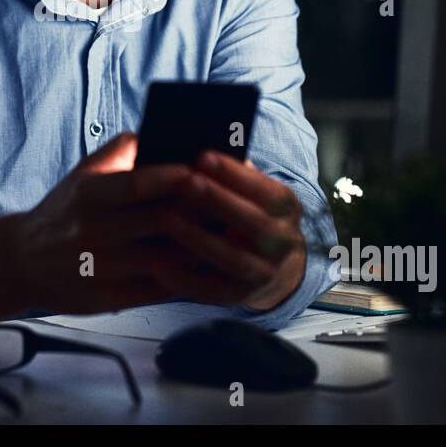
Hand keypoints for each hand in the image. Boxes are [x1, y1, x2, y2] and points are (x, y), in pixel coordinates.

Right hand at [9, 132, 211, 313]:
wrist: (21, 262)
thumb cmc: (64, 211)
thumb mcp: (82, 174)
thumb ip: (120, 151)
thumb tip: (165, 135)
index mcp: (88, 195)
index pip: (137, 184)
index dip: (174, 177)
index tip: (203, 171)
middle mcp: (92, 232)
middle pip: (159, 223)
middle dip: (199, 213)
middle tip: (231, 204)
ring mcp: (100, 268)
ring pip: (165, 259)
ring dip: (200, 248)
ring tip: (227, 235)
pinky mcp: (107, 298)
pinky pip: (157, 289)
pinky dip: (186, 277)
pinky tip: (205, 264)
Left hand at [163, 150, 307, 312]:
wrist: (273, 266)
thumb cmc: (247, 212)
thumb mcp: (252, 190)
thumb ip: (233, 173)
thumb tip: (197, 148)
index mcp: (287, 209)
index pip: (266, 189)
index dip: (235, 174)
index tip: (203, 155)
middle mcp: (284, 243)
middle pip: (254, 223)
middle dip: (218, 201)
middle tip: (185, 182)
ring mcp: (265, 274)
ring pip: (233, 259)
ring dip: (199, 238)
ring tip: (167, 219)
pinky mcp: (240, 297)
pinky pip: (211, 291)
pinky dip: (185, 278)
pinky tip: (158, 263)